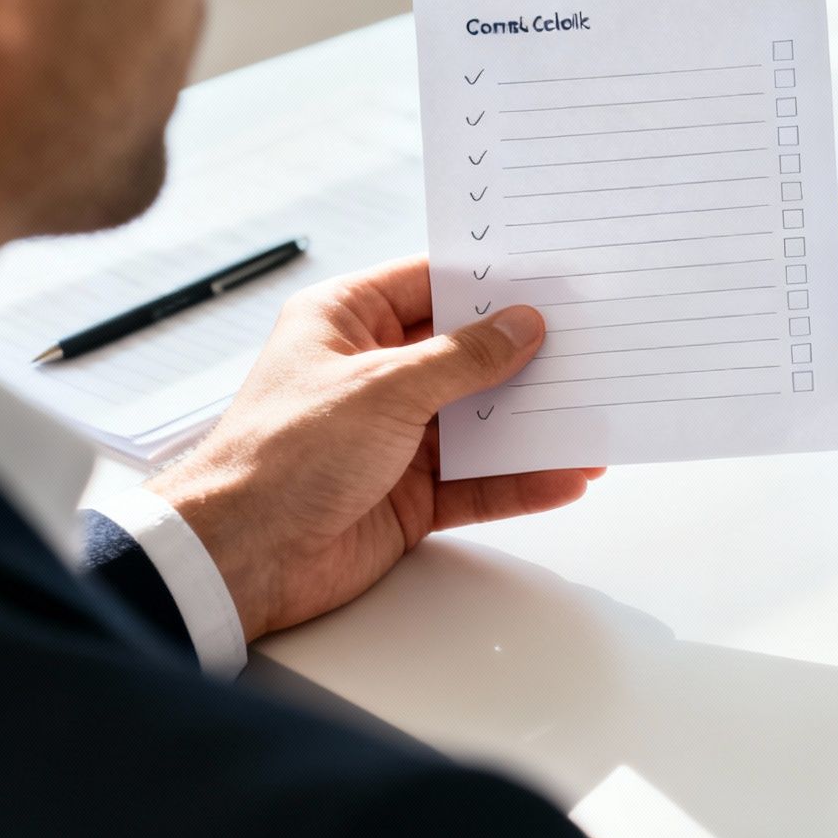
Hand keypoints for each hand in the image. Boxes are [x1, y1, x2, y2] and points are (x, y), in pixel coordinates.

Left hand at [144, 255, 598, 642]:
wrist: (243, 556)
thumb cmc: (280, 455)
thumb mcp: (384, 387)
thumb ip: (463, 358)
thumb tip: (520, 328)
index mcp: (346, 322)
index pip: (431, 285)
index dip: (489, 283)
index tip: (549, 281)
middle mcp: (373, 374)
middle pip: (467, 355)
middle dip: (526, 357)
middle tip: (589, 346)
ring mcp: (394, 436)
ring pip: (481, 421)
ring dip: (534, 424)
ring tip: (594, 416)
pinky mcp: (410, 494)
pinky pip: (479, 481)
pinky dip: (521, 481)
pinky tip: (565, 476)